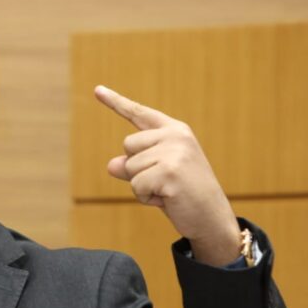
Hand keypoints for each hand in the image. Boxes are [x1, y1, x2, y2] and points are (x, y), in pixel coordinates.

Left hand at [95, 85, 240, 265]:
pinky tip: (167, 198)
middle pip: (127, 146)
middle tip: (163, 181)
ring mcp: (174, 152)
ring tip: (167, 190)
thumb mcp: (154, 175)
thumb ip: (132, 165)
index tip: (96, 90)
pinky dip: (146, 197)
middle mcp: (176, 135)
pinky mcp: (170, 171)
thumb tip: (112, 165)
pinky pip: (136, 185)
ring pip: (130, 167)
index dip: (116, 102)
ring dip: (141, 186)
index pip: (139, 114)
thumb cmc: (182, 195)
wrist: (211, 217)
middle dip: (136, 169)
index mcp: (174, 131)